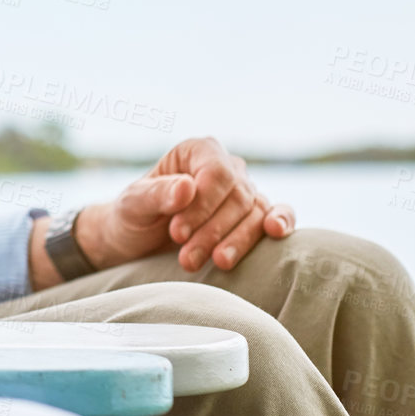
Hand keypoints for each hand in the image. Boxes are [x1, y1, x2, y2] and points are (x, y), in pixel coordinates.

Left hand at [75, 137, 296, 273]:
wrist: (137, 241)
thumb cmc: (133, 216)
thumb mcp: (132, 205)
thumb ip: (155, 194)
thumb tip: (188, 186)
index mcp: (196, 151)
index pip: (215, 172)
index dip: (203, 204)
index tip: (178, 232)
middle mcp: (226, 167)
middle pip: (236, 197)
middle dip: (213, 231)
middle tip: (187, 259)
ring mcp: (243, 191)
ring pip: (255, 213)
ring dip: (236, 242)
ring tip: (215, 264)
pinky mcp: (254, 217)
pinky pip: (276, 214)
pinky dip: (282, 221)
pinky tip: (275, 232)